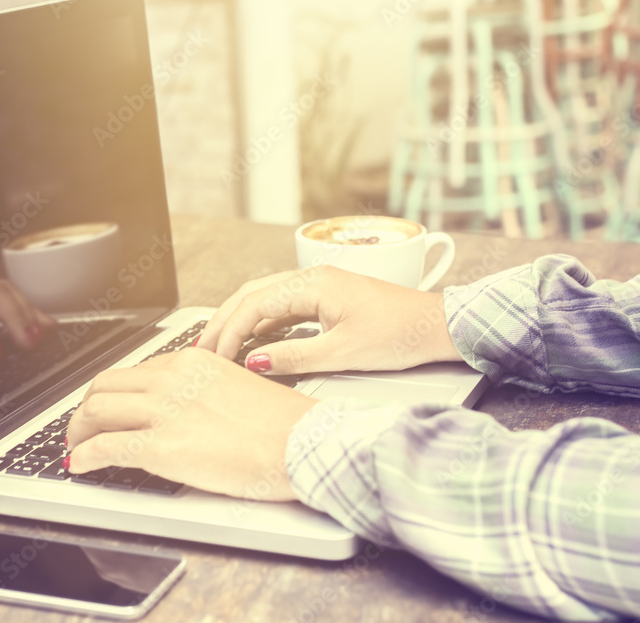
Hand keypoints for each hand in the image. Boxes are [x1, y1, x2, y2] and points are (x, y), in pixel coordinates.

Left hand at [66, 348, 315, 499]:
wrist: (302, 445)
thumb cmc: (283, 424)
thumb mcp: (237, 386)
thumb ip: (202, 390)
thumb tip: (183, 409)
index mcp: (191, 361)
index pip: (135, 371)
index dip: (113, 393)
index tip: (109, 407)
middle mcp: (171, 379)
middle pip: (105, 386)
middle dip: (86, 409)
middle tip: (82, 427)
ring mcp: (163, 411)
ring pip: (96, 412)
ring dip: (77, 432)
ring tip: (76, 447)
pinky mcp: (160, 447)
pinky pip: (104, 448)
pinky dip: (83, 457)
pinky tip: (79, 465)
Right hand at [195, 265, 462, 374]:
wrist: (438, 327)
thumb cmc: (400, 334)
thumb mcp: (342, 354)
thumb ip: (294, 357)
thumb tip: (255, 361)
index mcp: (313, 284)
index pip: (254, 304)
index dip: (229, 331)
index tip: (215, 357)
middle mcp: (312, 278)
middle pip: (252, 294)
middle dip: (224, 321)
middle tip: (202, 349)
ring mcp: (319, 285)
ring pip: (265, 298)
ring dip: (239, 320)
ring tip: (218, 344)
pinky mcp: (327, 298)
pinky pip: (283, 306)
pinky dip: (261, 322)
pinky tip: (252, 340)